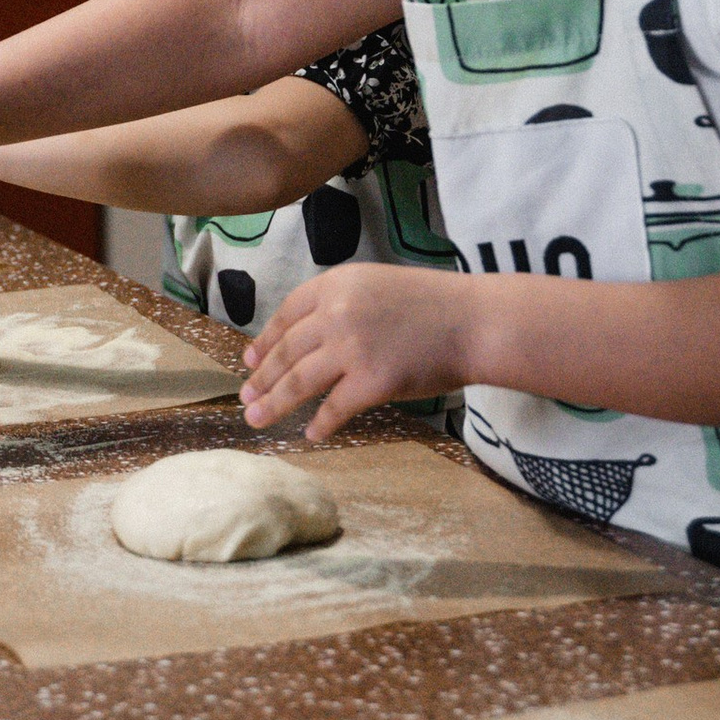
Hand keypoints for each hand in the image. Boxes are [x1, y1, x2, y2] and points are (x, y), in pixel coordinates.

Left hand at [239, 267, 477, 442]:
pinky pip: (335, 408)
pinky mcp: (372, 381)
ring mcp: (353, 347)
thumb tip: (305, 337)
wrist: (474, 321)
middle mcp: (337, 312)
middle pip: (287, 351)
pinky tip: (311, 434)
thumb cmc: (432, 305)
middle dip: (261, 377)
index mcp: (336, 284)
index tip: (249, 361)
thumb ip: (340, 304)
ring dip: (274, 403)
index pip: (286, 315)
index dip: (264, 341)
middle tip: (245, 396)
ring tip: (256, 419)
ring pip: (299, 381)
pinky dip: (320, 424)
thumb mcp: (376, 286)